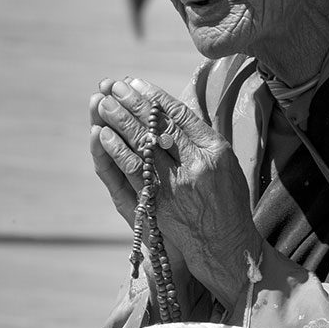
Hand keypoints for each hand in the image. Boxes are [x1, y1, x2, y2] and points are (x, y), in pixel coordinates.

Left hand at [90, 77, 263, 307]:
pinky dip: (115, 151)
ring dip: (118, 122)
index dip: (155, 97)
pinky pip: (131, 171)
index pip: (180, 115)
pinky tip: (102, 135)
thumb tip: (171, 107)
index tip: (136, 83)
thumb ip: (200, 137)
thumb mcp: (225, 162)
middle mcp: (196, 166)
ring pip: (140, 146)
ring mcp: (175, 186)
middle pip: (157, 127)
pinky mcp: (158, 203)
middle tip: (113, 87)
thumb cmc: (226, 199)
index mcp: (215, 150)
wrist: (224, 244)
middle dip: (132, 104)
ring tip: (102, 103)